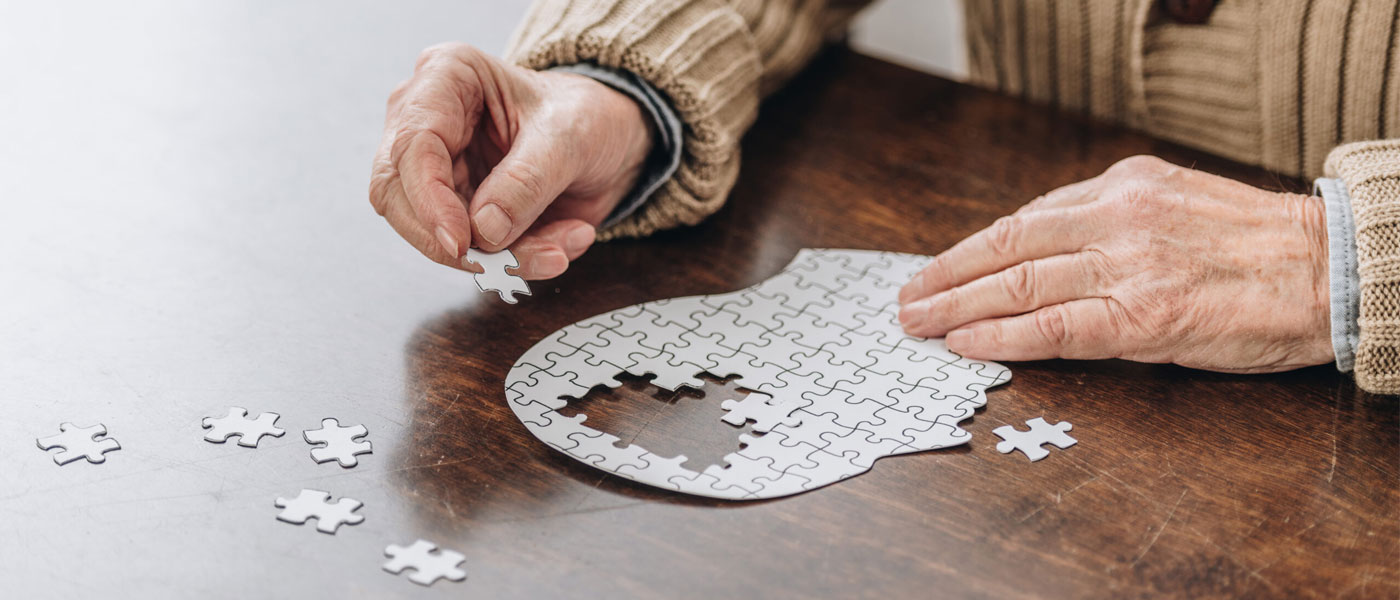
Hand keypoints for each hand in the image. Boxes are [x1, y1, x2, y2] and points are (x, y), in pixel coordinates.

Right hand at [370, 43, 653, 278]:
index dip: (429, 201)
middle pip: (398, 195)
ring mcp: (436, 169)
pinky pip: (469, 251)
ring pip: (432, 233)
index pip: (412, 145)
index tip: (461, 242)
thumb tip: (483, 229)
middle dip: (453, 240)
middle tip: (504, 264)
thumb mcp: (569, 137)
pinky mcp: (454, 208)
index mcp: (446, 76)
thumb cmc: (585, 115)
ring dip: (497, 257)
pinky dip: (515, 260)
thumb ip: (527, 181)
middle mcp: (427, 120)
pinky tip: (559, 245)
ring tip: (557, 251)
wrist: (609, 139)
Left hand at [897, 156, 1333, 372]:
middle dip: (946, 276)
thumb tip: (1042, 250)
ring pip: (1018, 285)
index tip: (936, 268)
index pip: (1023, 219)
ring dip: (957, 307)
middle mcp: (1116, 218)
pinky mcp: (1143, 317)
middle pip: (1006, 248)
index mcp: (1122, 186)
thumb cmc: (1254, 245)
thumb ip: (1110, 220)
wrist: (1328, 269)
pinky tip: (966, 344)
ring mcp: (1127, 267)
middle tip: (907, 300)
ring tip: (919, 324)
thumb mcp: (1174, 203)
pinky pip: (1054, 328)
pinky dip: (1001, 337)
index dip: (970, 249)